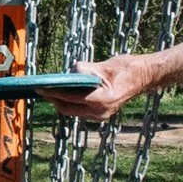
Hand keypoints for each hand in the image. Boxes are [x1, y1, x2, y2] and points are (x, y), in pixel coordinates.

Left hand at [38, 49, 160, 124]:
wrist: (142, 77)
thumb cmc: (125, 69)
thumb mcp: (103, 66)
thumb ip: (84, 70)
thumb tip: (68, 72)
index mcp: (102, 99)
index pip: (70, 98)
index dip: (52, 93)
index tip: (40, 88)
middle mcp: (101, 112)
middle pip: (68, 109)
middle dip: (54, 99)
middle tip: (42, 89)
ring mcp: (101, 115)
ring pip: (73, 111)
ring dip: (61, 102)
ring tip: (51, 90)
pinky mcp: (101, 114)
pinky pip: (79, 110)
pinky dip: (71, 103)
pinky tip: (65, 93)